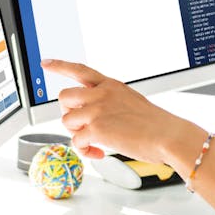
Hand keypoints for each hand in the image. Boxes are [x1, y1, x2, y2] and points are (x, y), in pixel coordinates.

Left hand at [43, 59, 198, 164]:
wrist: (168, 135)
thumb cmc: (156, 123)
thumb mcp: (131, 101)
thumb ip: (110, 102)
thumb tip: (94, 116)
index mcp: (110, 85)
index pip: (80, 70)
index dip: (60, 65)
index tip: (46, 63)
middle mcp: (101, 94)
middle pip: (64, 97)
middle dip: (68, 112)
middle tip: (82, 124)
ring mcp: (97, 110)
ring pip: (67, 121)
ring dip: (78, 133)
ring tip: (95, 141)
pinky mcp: (96, 129)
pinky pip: (77, 141)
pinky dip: (86, 150)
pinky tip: (99, 152)